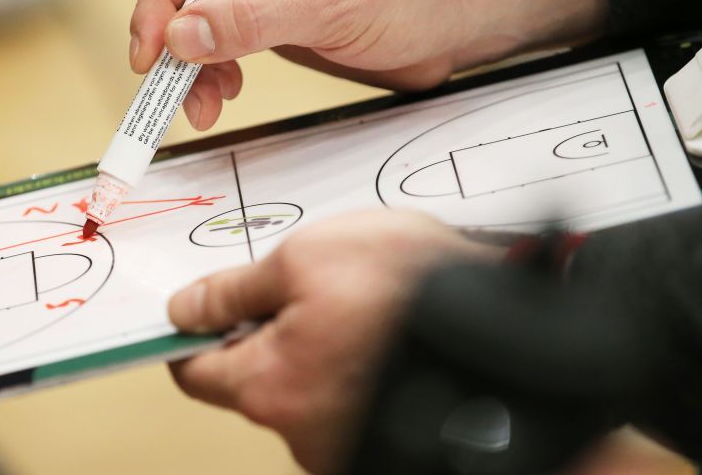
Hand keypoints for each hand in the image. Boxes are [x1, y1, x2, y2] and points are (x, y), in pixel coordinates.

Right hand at [130, 0, 608, 130]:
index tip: (149, 53)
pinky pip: (227, 37)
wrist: (464, 14)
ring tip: (203, 104)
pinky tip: (221, 91)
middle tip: (167, 91)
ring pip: (202, 17)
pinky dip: (218, 68)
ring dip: (195, 64)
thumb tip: (180, 35)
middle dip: (176, 43)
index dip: (161, 1)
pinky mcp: (275, 5)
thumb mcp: (328, 2)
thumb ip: (251, 19)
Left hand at [167, 210, 501, 473]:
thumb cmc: (412, 292)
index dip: (194, 330)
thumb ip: (234, 290)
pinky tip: (387, 332)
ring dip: (320, 345)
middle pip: (256, 377)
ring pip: (307, 386)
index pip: (194, 370)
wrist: (517, 332)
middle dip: (270, 330)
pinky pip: (350, 395)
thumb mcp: (305, 259)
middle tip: (307, 286)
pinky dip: (357, 363)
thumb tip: (185, 309)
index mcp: (271, 386)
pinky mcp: (385, 436)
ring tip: (362, 305)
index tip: (204, 307)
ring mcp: (347, 441)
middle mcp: (303, 431)